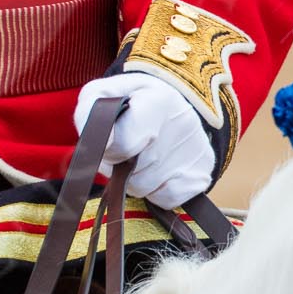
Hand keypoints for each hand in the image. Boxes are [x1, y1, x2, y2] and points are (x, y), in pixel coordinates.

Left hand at [72, 73, 213, 210]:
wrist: (174, 102)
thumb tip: (101, 146)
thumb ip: (89, 114)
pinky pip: (164, 199)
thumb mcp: (104, 94)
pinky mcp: (202, 175)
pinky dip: (154, 191)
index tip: (108, 142)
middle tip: (124, 146)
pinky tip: (157, 169)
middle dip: (119, 164)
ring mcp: (195, 152)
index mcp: (158, 101)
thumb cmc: (130, 101)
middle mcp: (183, 126)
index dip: (108, 149)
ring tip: (139, 155)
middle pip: (131, 171)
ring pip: (145, 188)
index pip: (124, 144)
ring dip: (134, 178)